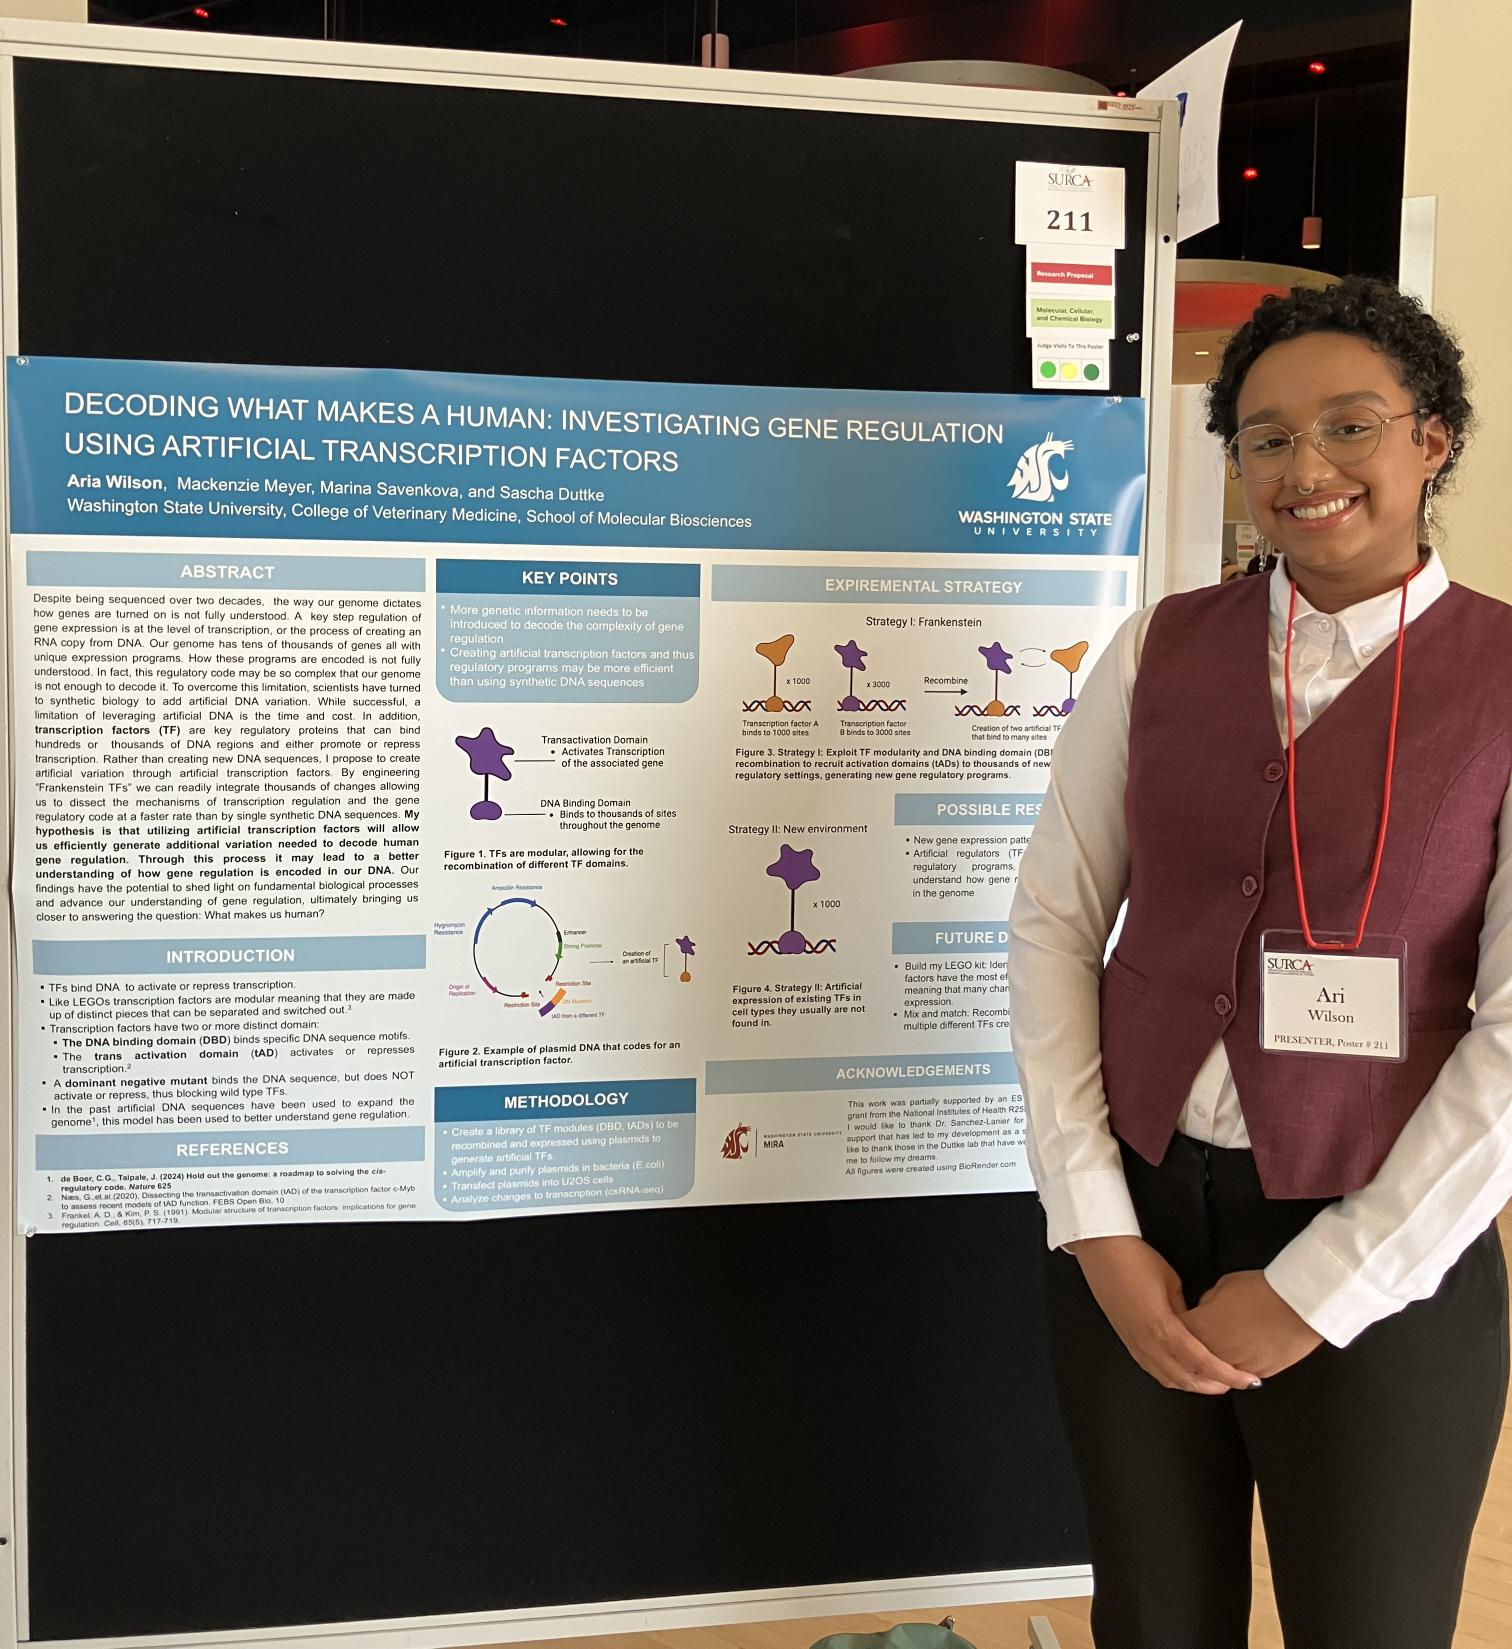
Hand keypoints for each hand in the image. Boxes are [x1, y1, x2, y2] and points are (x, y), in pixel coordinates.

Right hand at [1068, 1235, 1262, 1394]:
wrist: (1100, 1250)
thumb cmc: (1133, 1259)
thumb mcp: (1171, 1282)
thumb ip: (1185, 1312)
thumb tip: (1196, 1329)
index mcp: (1161, 1327)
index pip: (1202, 1363)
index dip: (1229, 1375)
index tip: (1249, 1380)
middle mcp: (1146, 1342)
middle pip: (1186, 1379)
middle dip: (1215, 1385)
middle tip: (1237, 1383)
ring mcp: (1133, 1343)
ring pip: (1168, 1378)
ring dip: (1194, 1384)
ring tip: (1215, 1381)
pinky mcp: (1126, 1339)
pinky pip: (1152, 1369)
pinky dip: (1173, 1376)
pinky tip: (1183, 1370)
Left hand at [1183, 1270, 1323, 1379]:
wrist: (1298, 1306)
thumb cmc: (1263, 1291)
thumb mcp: (1223, 1286)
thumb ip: (1207, 1302)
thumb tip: (1204, 1311)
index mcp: (1200, 1326)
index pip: (1174, 1331)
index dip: (1175, 1326)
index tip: (1179, 1323)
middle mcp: (1213, 1351)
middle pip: (1190, 1357)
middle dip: (1189, 1350)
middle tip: (1195, 1342)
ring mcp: (1235, 1366)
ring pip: (1213, 1372)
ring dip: (1212, 1364)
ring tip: (1219, 1352)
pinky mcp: (1256, 1374)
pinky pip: (1238, 1376)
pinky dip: (1235, 1369)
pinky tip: (1240, 1357)